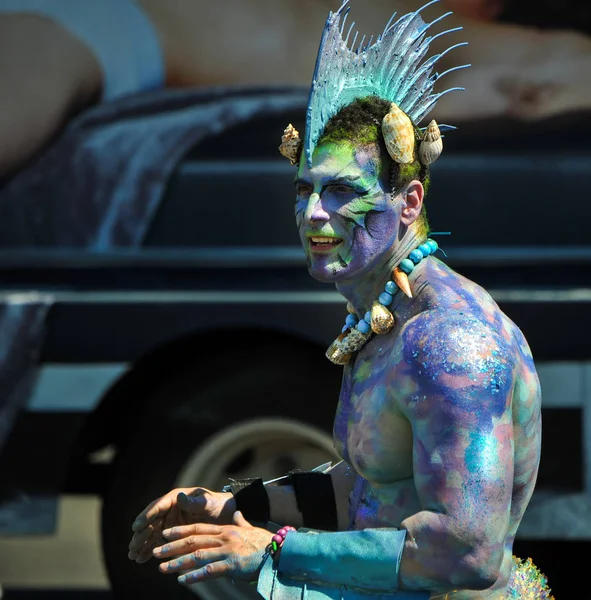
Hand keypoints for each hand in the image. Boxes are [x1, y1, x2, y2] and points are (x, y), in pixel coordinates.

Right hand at [128, 487, 235, 562]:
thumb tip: (180, 497)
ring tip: (133, 555)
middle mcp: (169, 509)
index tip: (136, 526)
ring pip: (151, 533)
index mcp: (175, 498)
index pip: (158, 506)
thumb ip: (194, 502)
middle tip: (133, 546)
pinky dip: (149, 549)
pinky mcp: (171, 533)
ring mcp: (169, 522)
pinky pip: (157, 541)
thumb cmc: (217, 505)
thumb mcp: (207, 502)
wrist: (225, 516)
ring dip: (141, 544)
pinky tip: (140, 559)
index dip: (146, 516)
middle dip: (141, 534)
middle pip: (151, 521)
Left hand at [153, 511, 270, 583]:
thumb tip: (237, 513)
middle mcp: (224, 537)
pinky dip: (195, 575)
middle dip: (172, 547)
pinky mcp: (232, 565)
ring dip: (178, 562)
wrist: (278, 551)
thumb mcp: (249, 528)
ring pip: (197, 556)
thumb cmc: (263, 541)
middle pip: (193, 541)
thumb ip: (240, 521)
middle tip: (156, 552)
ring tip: (162, 568)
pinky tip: (182, 580)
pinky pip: (210, 570)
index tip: (164, 534)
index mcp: (225, 529)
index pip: (198, 528)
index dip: (179, 530)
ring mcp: (227, 551)